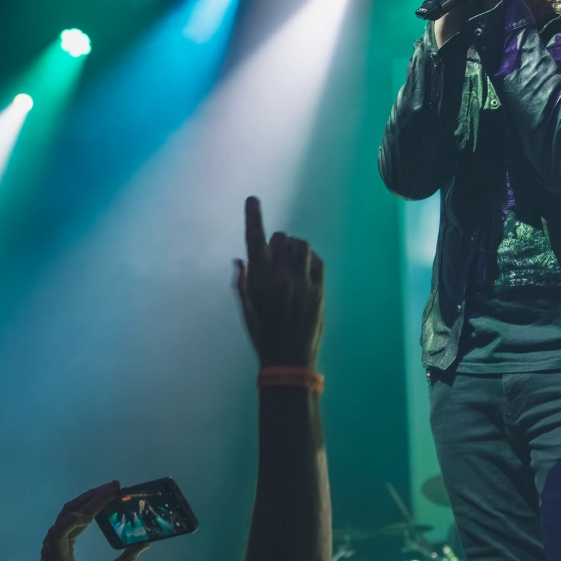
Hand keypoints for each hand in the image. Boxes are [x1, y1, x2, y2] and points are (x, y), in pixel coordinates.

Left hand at [22, 481, 143, 560]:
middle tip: (114, 486)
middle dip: (92, 498)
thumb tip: (143, 544)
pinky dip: (85, 505)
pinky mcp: (56, 535)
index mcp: (58, 559)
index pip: (58, 533)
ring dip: (89, 498)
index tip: (90, 518)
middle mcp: (51, 544)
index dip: (72, 521)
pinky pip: (69, 514)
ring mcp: (51, 538)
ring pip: (68, 510)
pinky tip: (99, 502)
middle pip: (67, 513)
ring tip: (109, 489)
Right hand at [234, 196, 324, 369]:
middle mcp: (281, 277)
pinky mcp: (320, 290)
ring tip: (290, 260)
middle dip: (277, 242)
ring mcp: (303, 283)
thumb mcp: (247, 309)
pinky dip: (309, 259)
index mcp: (259, 281)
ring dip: (294, 248)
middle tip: (275, 256)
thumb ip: (243, 281)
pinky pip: (317, 260)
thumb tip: (240, 259)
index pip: (255, 240)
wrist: (289, 361)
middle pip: (281, 239)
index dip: (253, 216)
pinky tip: (305, 269)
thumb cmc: (263, 335)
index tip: (252, 199)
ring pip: (301, 245)